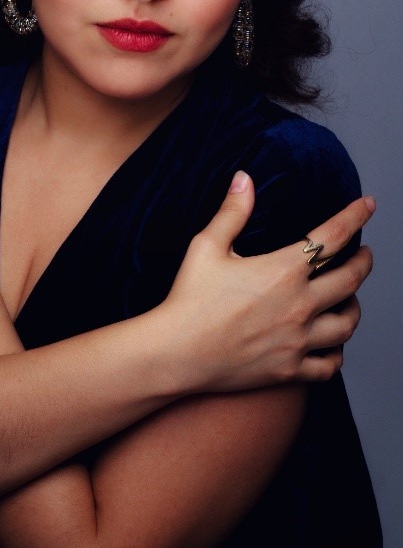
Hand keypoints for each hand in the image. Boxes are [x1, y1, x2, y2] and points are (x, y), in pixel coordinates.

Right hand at [164, 171, 373, 390]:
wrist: (178, 353)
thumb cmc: (189, 298)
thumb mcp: (207, 247)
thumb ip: (232, 212)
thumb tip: (244, 178)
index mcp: (284, 270)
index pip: (334, 236)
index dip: (355, 216)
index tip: (368, 205)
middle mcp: (300, 304)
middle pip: (351, 279)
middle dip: (364, 261)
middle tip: (365, 254)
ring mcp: (298, 340)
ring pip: (347, 323)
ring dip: (354, 307)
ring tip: (351, 299)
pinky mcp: (290, 369)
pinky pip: (329, 364)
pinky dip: (336, 353)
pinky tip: (333, 346)